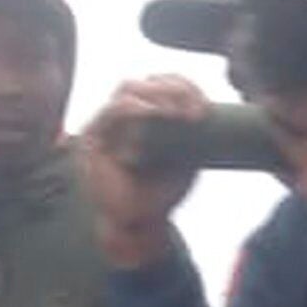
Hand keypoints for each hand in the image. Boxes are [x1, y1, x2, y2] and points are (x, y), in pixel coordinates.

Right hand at [76, 78, 211, 266]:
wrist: (137, 226)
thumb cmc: (160, 194)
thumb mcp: (186, 159)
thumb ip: (193, 133)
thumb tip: (213, 108)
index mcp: (147, 116)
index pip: (164, 84)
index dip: (187, 87)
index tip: (206, 108)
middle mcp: (125, 115)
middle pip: (148, 81)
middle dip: (176, 88)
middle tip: (196, 111)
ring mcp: (107, 124)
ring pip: (130, 88)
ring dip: (157, 95)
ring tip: (177, 113)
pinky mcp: (93, 137)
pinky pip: (112, 110)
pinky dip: (135, 107)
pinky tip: (153, 113)